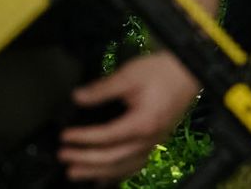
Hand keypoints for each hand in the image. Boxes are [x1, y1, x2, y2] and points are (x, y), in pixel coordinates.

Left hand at [58, 53, 198, 182]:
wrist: (187, 72)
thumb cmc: (161, 73)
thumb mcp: (128, 75)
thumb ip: (102, 88)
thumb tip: (77, 97)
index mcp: (142, 123)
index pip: (107, 136)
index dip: (83, 138)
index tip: (64, 136)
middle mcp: (149, 139)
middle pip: (114, 158)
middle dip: (86, 160)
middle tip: (64, 157)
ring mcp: (153, 143)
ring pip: (124, 166)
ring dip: (98, 172)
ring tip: (76, 173)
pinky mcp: (153, 141)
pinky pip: (134, 164)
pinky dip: (117, 173)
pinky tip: (103, 176)